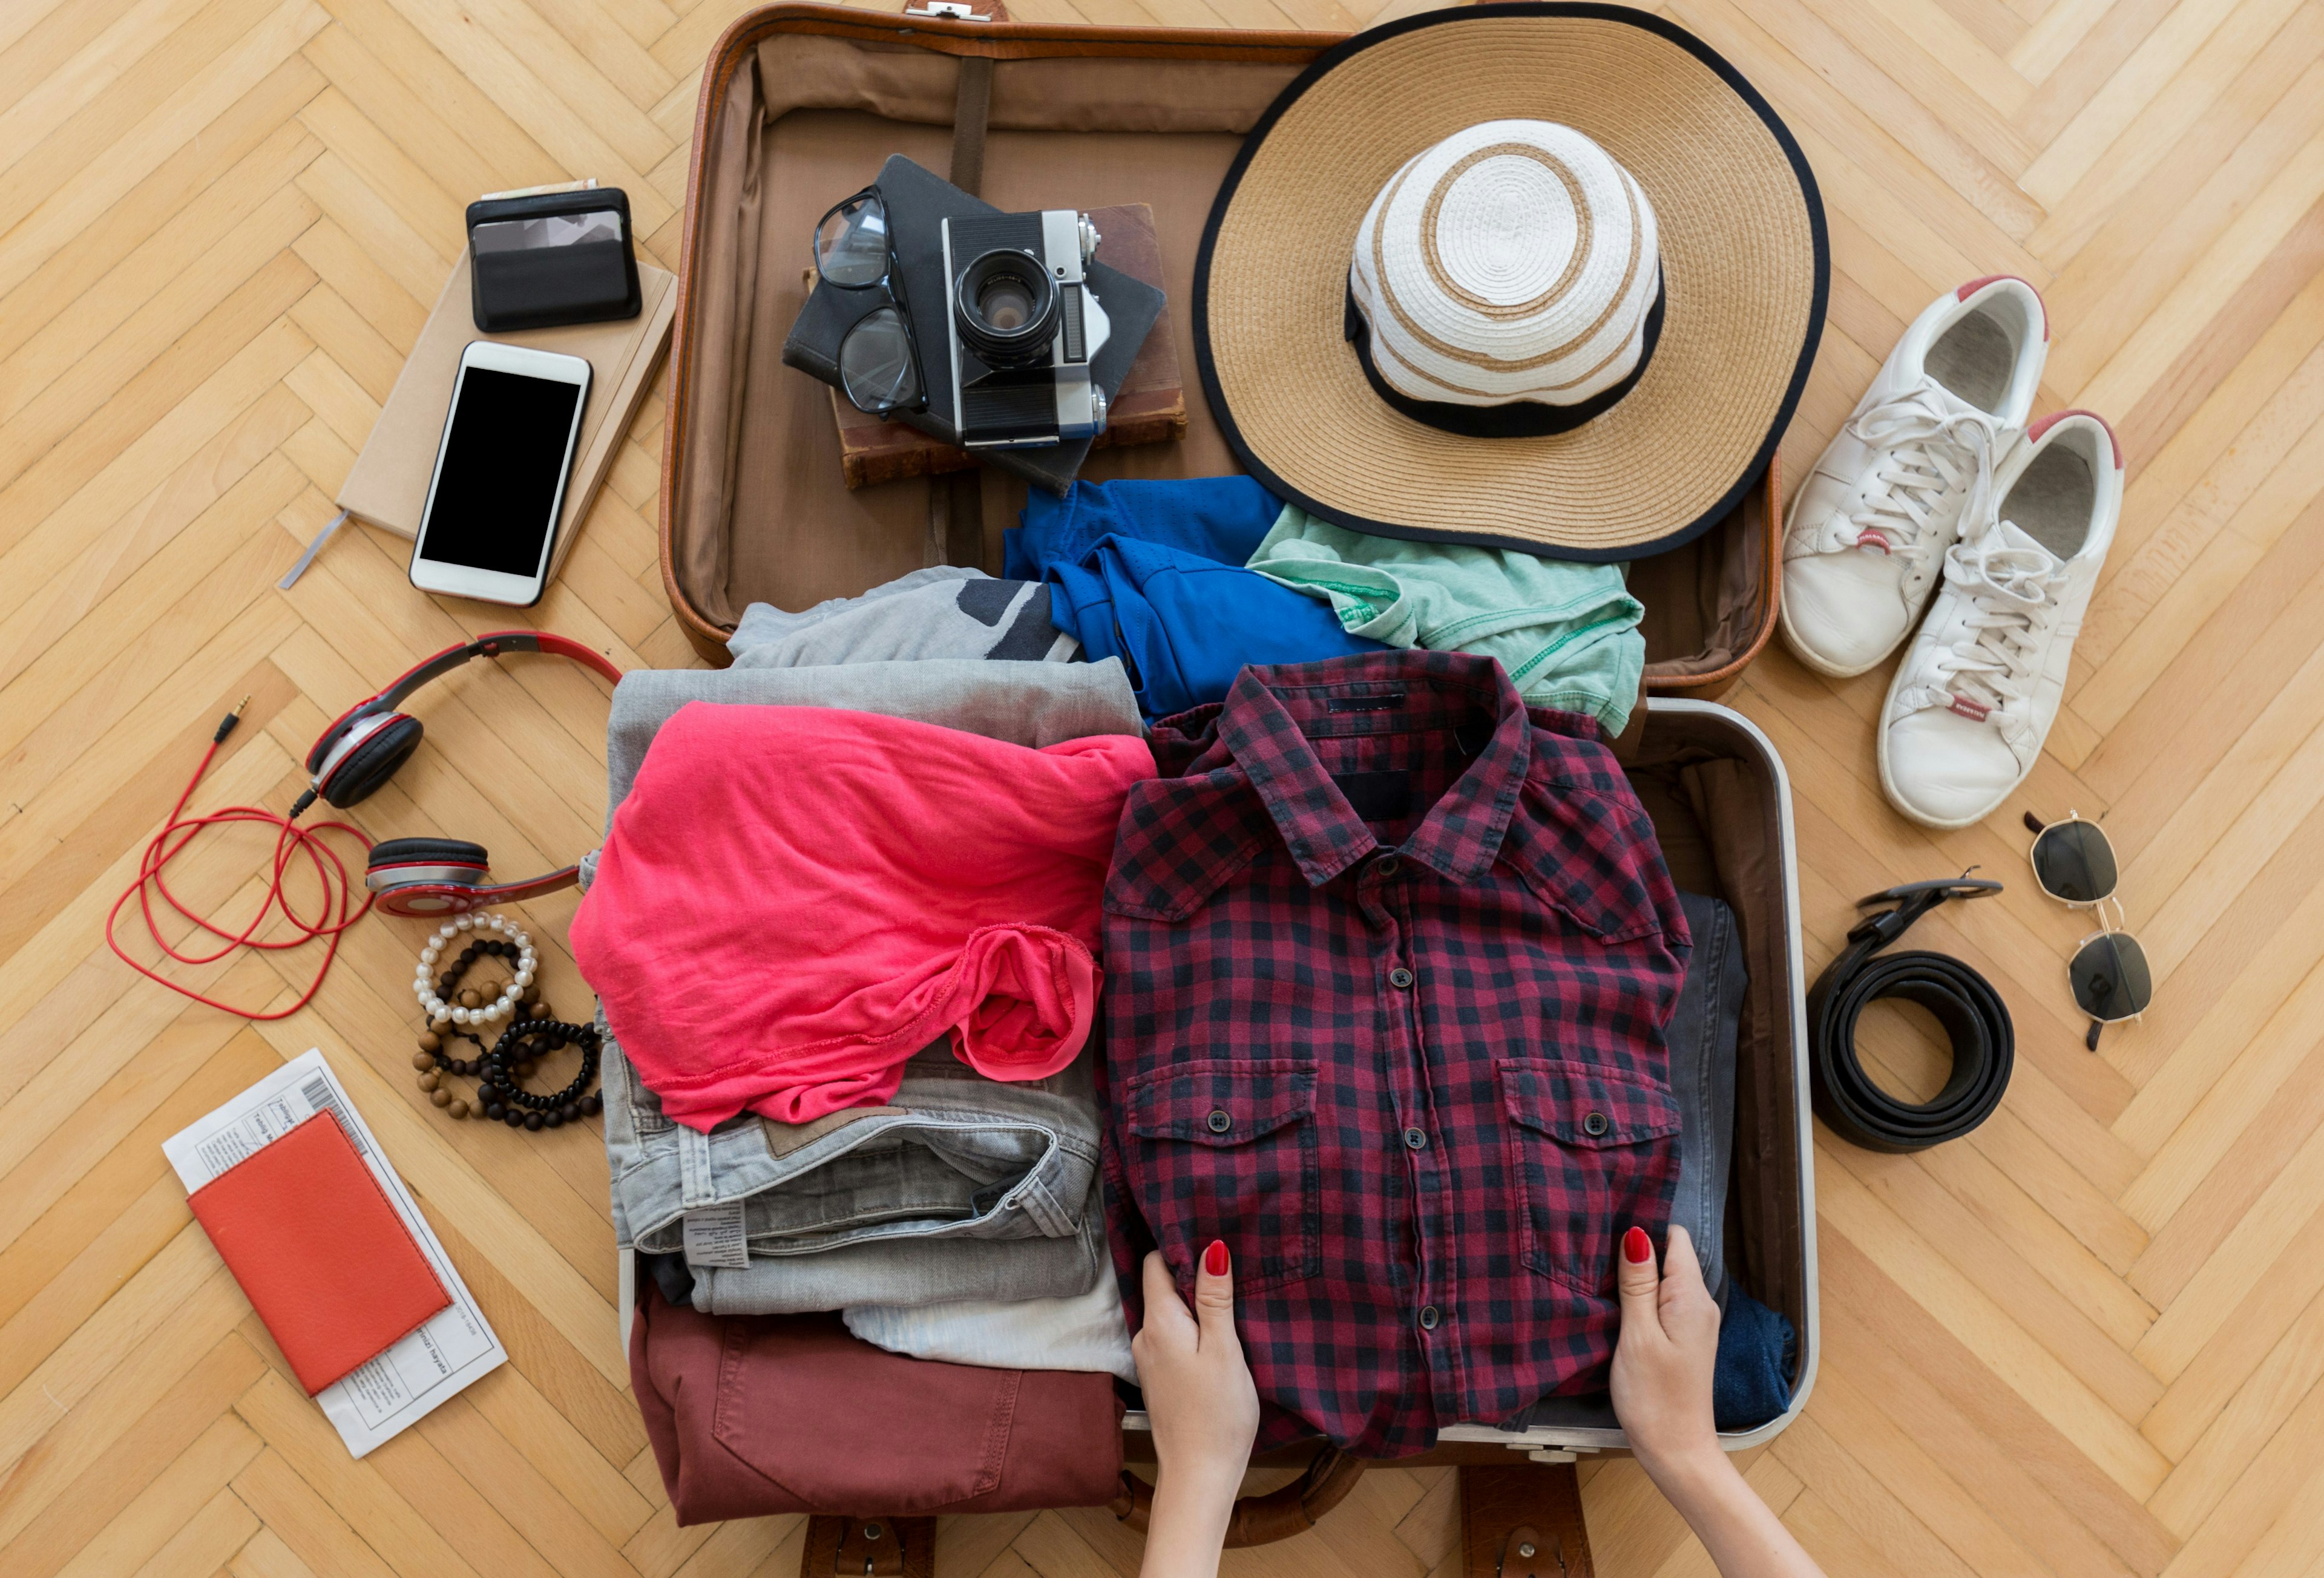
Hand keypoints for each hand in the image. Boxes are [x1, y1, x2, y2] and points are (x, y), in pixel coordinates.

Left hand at [1132, 1243, 1257, 1577]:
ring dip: (1192, 1299)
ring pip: (1168, 1311)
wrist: (1200, 1475)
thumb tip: (1210, 1248)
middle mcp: (1145, 1336)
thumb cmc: (1217, 1414)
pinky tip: (1215, 1326)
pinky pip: (1172, 1334)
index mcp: (1158, 1323)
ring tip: (1225, 1286)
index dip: (1178, 1242)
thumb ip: (1214, 1299)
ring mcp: (1150, 1358)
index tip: (1206, 1226)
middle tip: (1225, 1252)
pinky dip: (1191, 1324)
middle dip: (1189, 1269)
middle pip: (1160, 1285)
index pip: (1156, 1263)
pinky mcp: (1161, 1376)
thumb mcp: (1224, 1349)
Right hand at [1610, 1223, 1721, 1479]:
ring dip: (1636, 1278)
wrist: (1676, 1452)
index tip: (1607, 1227)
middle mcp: (1700, 1304)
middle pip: (1670, 1257)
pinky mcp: (1684, 1340)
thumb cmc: (1654, 1397)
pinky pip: (1664, 1303)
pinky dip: (1641, 1299)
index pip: (1675, 1237)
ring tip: (1599, 1276)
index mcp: (1691, 1297)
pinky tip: (1617, 1306)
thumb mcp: (1638, 1335)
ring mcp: (1694, 1323)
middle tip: (1593, 1252)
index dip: (1644, 1227)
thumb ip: (1637, 1284)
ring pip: (1664, 1281)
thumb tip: (1637, 1233)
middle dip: (1636, 1252)